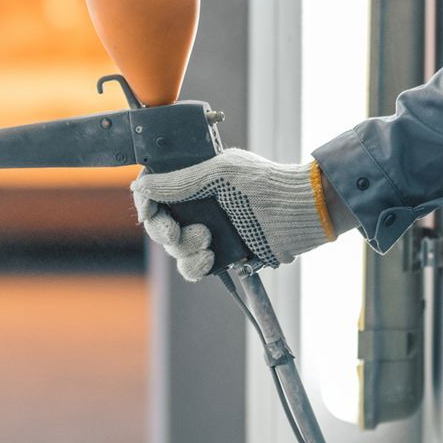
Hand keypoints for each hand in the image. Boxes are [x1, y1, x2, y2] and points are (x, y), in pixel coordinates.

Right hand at [130, 149, 336, 280]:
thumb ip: (180, 181)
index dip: (147, 202)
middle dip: (165, 230)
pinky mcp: (221, 255)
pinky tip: (210, 258)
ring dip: (184, 248)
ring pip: (174, 249)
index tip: (148, 212)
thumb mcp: (220, 174)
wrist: (301, 213)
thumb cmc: (267, 184)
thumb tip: (141, 185)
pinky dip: (194, 267)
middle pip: (160, 223)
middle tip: (177, 231)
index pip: (157, 191)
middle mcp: (199, 206)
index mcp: (196, 181)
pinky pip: (192, 268)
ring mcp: (210, 231)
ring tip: (207, 240)